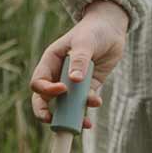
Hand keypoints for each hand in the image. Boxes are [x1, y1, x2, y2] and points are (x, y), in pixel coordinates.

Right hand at [30, 0, 128, 126]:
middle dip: (46, 113)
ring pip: (64, 106)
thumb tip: (73, 81)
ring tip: (82, 123)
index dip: (46, 90)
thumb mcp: (85, 42)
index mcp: (50, 62)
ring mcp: (72, 84)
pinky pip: (83, 103)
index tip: (63, 89)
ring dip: (71, 116)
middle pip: (44, 100)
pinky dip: (88, 108)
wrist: (112, 29)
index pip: (39, 82)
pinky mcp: (87, 88)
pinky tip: (96, 104)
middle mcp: (58, 75)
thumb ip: (79, 60)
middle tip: (52, 121)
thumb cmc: (94, 30)